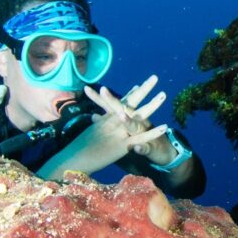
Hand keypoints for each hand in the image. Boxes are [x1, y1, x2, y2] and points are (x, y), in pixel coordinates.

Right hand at [36, 75, 177, 180]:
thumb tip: (96, 117)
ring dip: (152, 105)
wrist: (73, 160)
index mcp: (106, 119)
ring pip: (138, 116)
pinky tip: (164, 126)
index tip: (139, 84)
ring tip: (164, 95)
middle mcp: (113, 121)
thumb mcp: (92, 134)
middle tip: (155, 77)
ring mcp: (119, 132)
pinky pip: (141, 138)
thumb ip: (97, 125)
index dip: (130, 93)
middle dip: (143, 90)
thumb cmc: (80, 149)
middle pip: (130, 102)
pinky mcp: (122, 145)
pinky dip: (152, 133)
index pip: (119, 102)